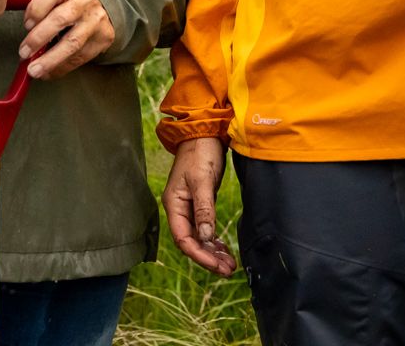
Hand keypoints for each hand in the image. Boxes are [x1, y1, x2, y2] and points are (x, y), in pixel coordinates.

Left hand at [19, 0, 115, 78]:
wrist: (103, 10)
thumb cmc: (70, 4)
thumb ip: (38, 5)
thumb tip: (17, 25)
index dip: (37, 8)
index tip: (26, 24)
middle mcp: (85, 1)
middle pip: (61, 18)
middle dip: (39, 38)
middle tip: (24, 52)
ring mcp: (96, 21)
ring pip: (72, 42)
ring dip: (50, 59)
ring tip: (34, 70)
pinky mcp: (103, 38)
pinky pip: (80, 57)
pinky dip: (61, 68)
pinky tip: (48, 73)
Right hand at [164, 137, 237, 275]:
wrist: (203, 133)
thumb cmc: (200, 153)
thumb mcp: (203, 180)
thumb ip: (204, 209)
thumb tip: (207, 237)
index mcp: (174, 204)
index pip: (184, 239)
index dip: (200, 255)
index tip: (218, 266)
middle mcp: (179, 209)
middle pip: (191, 242)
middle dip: (208, 258)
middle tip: (228, 270)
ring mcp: (189, 207)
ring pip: (200, 238)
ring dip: (213, 252)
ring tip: (230, 265)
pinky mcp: (200, 204)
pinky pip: (205, 229)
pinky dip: (214, 241)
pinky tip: (224, 249)